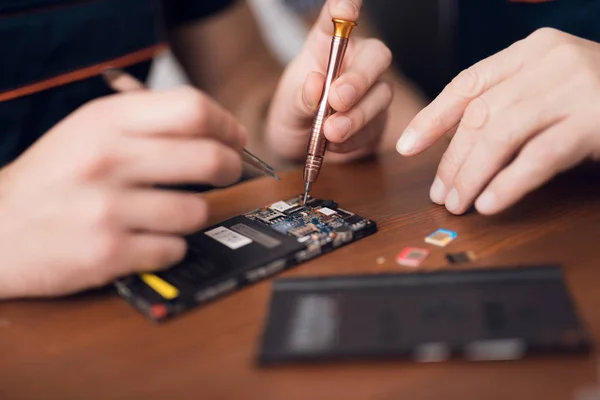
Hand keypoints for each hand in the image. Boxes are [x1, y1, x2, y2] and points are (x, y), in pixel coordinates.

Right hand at [0, 87, 245, 297]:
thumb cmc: (55, 176)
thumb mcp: (90, 129)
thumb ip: (148, 122)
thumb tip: (220, 129)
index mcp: (106, 121)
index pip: (193, 109)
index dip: (226, 125)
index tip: (234, 139)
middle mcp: (108, 159)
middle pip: (210, 158)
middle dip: (231, 169)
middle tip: (226, 174)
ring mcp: (107, 209)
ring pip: (197, 211)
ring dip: (193, 214)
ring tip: (170, 213)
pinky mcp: (108, 253)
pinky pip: (174, 249)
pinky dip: (169, 247)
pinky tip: (148, 240)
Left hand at [265, 0, 392, 162]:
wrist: (301, 147)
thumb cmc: (294, 113)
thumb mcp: (286, 106)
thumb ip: (299, 97)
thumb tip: (316, 84)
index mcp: (326, 44)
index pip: (337, 18)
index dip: (344, 7)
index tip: (345, 7)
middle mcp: (355, 61)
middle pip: (375, 56)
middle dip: (359, 79)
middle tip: (337, 99)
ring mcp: (372, 90)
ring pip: (380, 95)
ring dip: (357, 116)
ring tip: (331, 131)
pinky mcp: (378, 120)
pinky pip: (376, 127)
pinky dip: (355, 138)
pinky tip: (335, 144)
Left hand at [396, 28, 599, 214]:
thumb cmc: (598, 97)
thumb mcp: (549, 87)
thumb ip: (508, 101)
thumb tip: (453, 140)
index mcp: (530, 51)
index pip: (467, 84)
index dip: (433, 117)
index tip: (407, 146)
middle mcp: (548, 62)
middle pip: (479, 115)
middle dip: (452, 159)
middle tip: (440, 193)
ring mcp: (573, 88)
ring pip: (500, 135)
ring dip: (472, 175)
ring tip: (458, 204)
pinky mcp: (594, 121)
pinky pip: (539, 157)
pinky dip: (509, 183)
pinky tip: (491, 202)